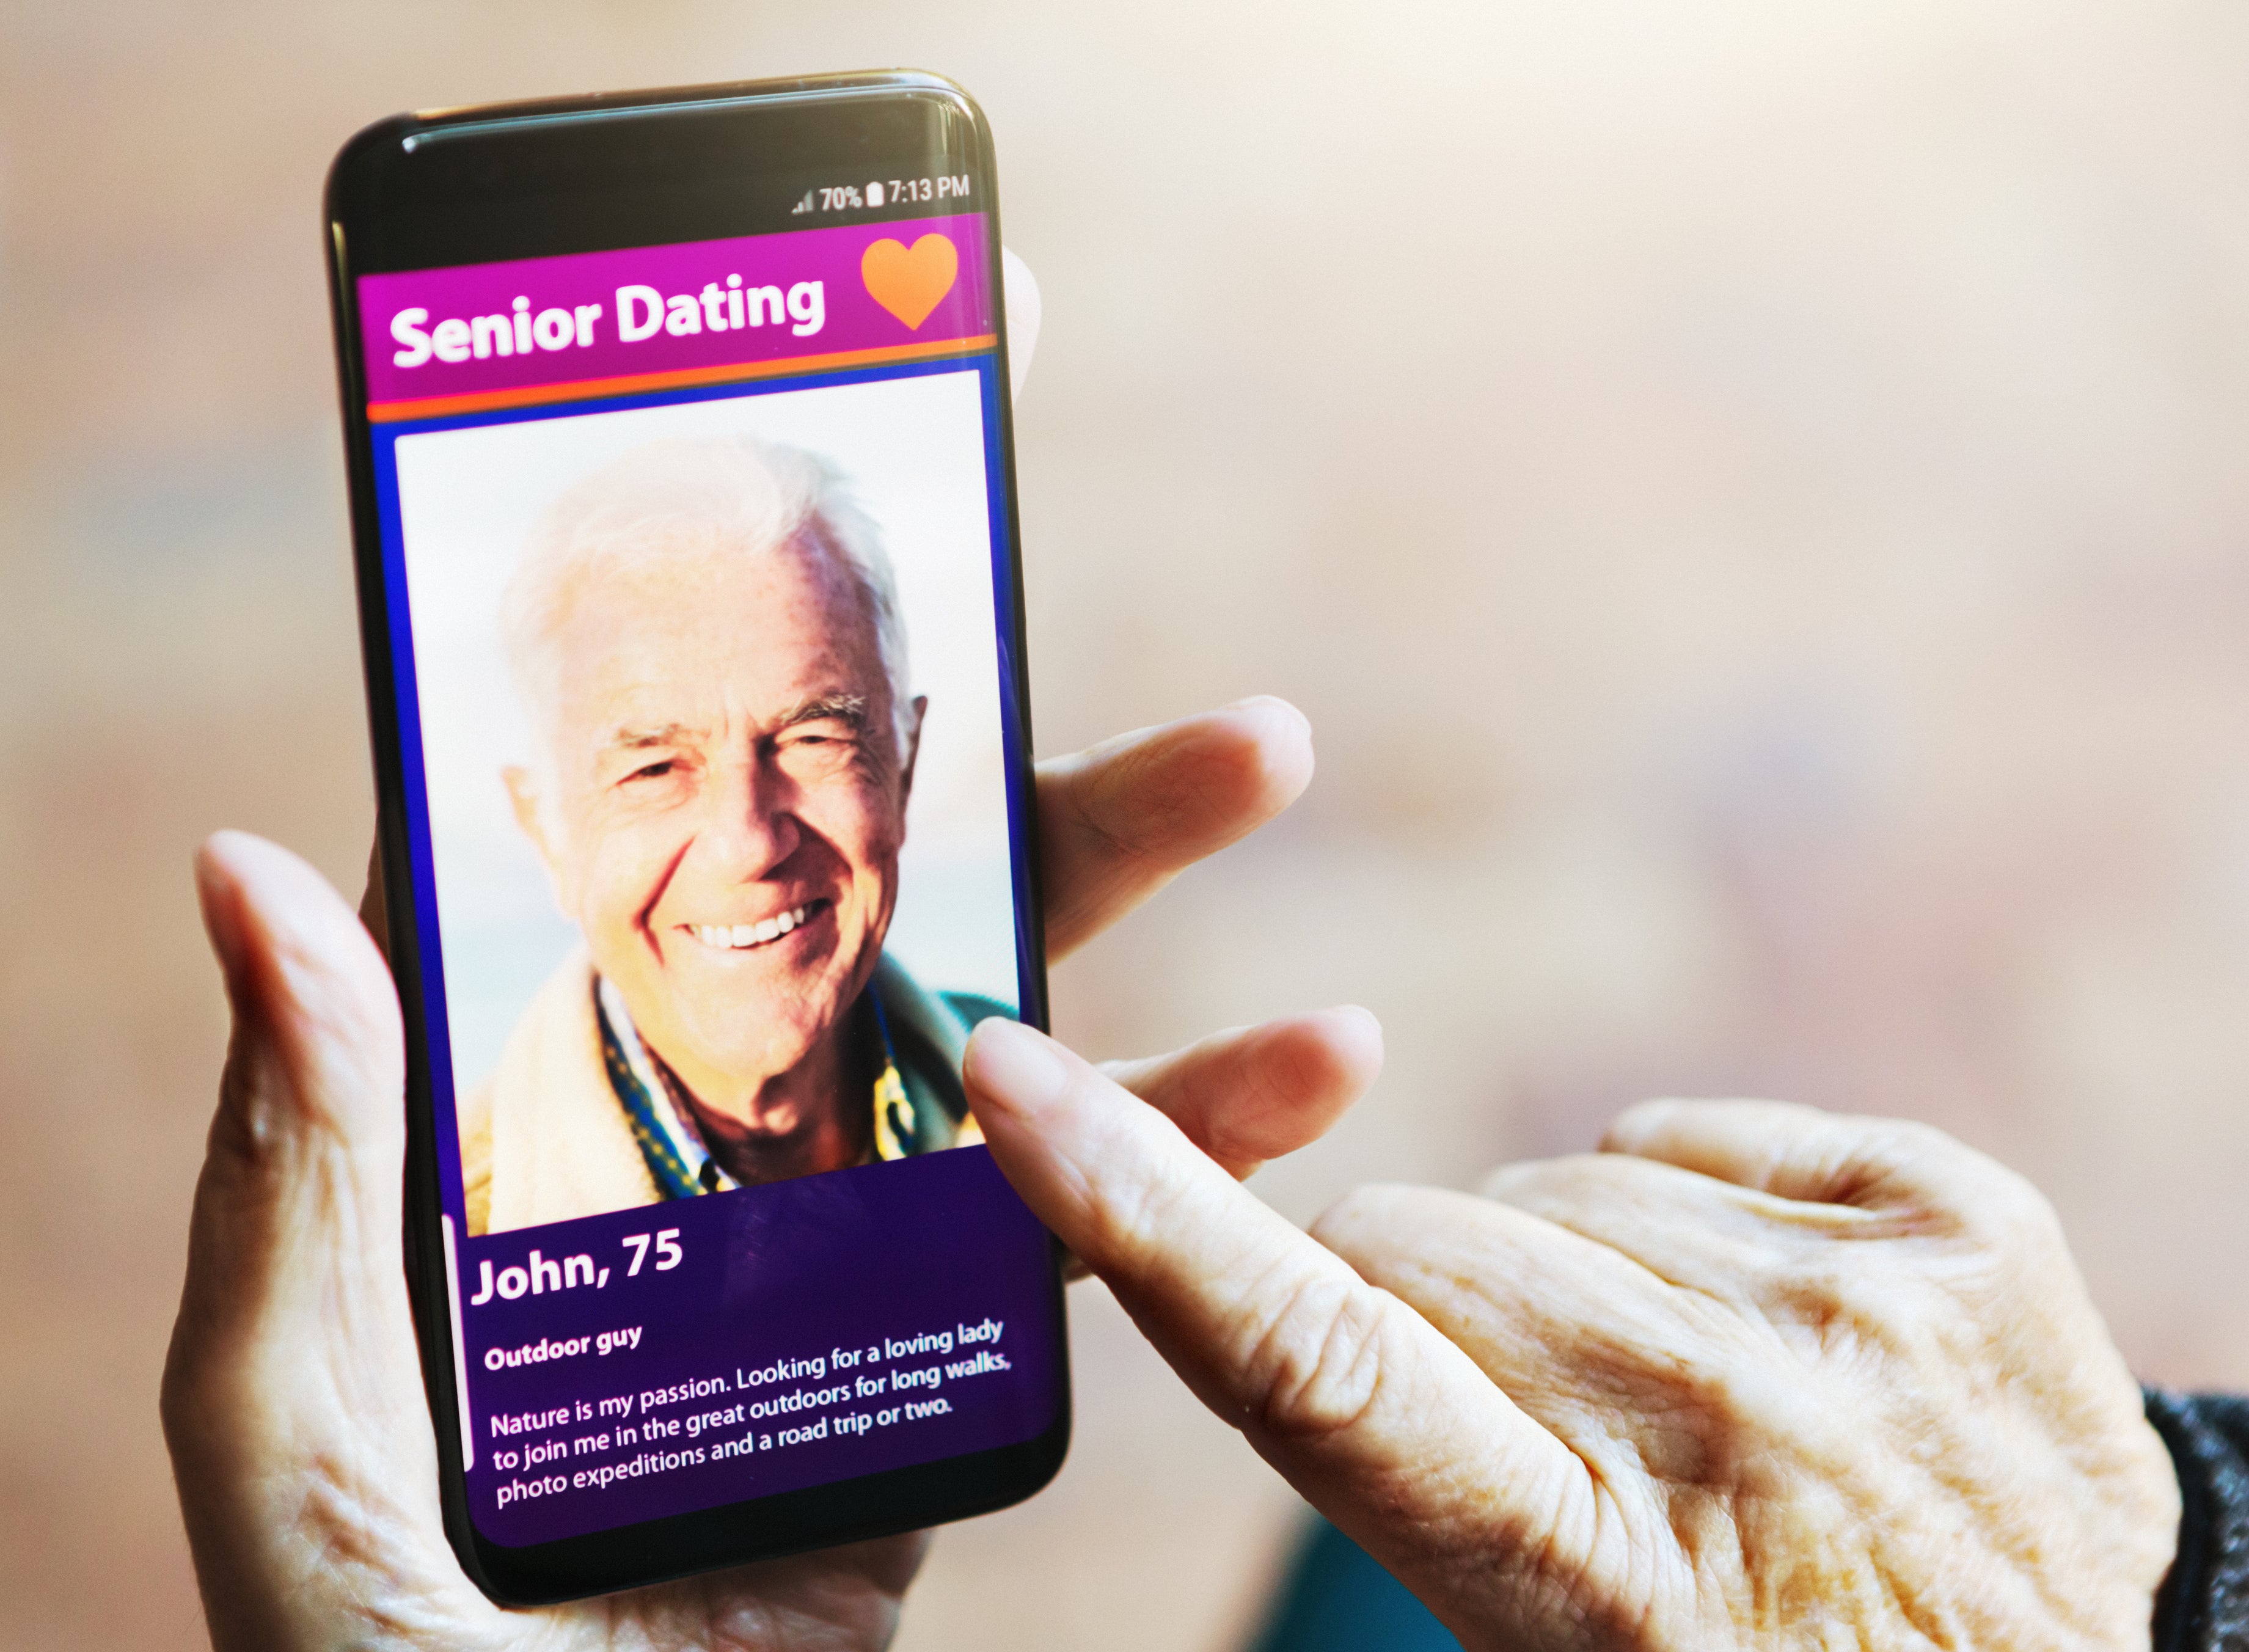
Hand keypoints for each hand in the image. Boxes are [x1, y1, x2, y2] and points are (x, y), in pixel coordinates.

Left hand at [161, 698, 1381, 1651]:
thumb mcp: (297, 1418)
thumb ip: (307, 1160)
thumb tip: (256, 864)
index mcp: (534, 1147)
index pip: (636, 897)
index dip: (734, 738)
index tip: (824, 587)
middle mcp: (697, 1172)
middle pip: (874, 940)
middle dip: (1031, 800)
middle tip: (1183, 704)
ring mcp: (835, 1267)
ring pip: (1013, 1064)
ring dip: (1159, 932)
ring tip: (1272, 769)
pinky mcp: (937, 1375)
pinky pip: (1080, 1242)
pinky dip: (1201, 1156)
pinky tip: (1305, 1073)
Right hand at [963, 1039, 2183, 1650]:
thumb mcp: (1546, 1645)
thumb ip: (1411, 1454)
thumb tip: (1313, 1273)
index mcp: (1594, 1576)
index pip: (1316, 1355)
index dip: (1144, 1209)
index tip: (1015, 1078)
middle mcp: (1731, 1421)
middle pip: (1409, 1245)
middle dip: (1397, 1306)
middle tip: (1505, 1428)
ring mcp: (1867, 1308)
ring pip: (1546, 1179)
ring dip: (1557, 1273)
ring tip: (1669, 1406)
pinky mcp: (1962, 1218)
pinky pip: (1688, 1132)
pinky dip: (1679, 1209)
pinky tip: (1753, 1325)